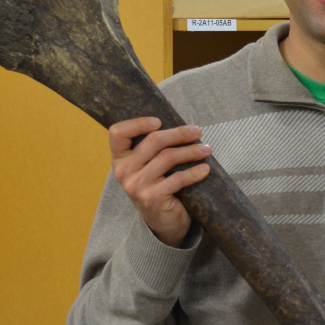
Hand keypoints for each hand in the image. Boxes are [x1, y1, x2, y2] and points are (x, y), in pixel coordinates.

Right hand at [109, 117, 211, 247]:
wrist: (163, 223)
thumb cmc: (159, 185)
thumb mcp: (152, 162)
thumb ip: (155, 137)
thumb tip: (169, 102)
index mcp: (120, 158)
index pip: (117, 133)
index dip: (137, 123)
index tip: (160, 119)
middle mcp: (124, 171)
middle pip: (153, 141)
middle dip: (179, 133)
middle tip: (197, 131)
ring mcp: (136, 186)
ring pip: (167, 158)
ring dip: (191, 151)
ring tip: (207, 149)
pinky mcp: (152, 198)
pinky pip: (177, 179)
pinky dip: (195, 172)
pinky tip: (206, 168)